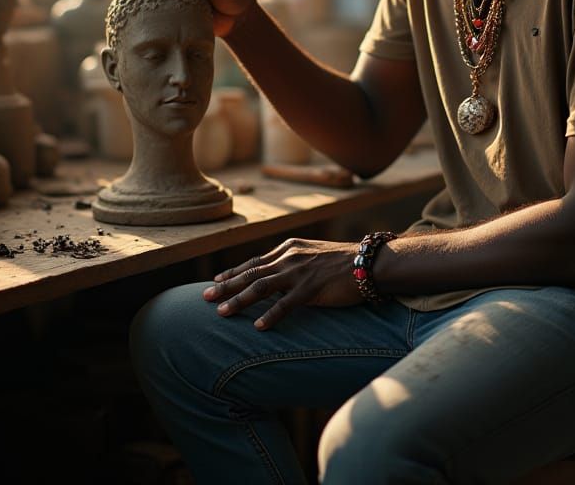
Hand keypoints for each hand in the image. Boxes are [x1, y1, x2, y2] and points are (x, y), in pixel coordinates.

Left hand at [203, 238, 361, 328]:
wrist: (369, 262)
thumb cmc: (343, 262)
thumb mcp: (312, 255)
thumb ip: (292, 263)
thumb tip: (273, 278)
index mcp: (290, 247)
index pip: (254, 261)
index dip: (233, 272)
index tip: (215, 282)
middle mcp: (291, 256)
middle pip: (251, 272)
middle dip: (226, 286)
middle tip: (204, 298)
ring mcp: (301, 272)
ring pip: (262, 286)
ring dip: (239, 300)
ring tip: (222, 313)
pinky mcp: (313, 288)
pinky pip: (287, 304)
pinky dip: (271, 316)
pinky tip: (259, 327)